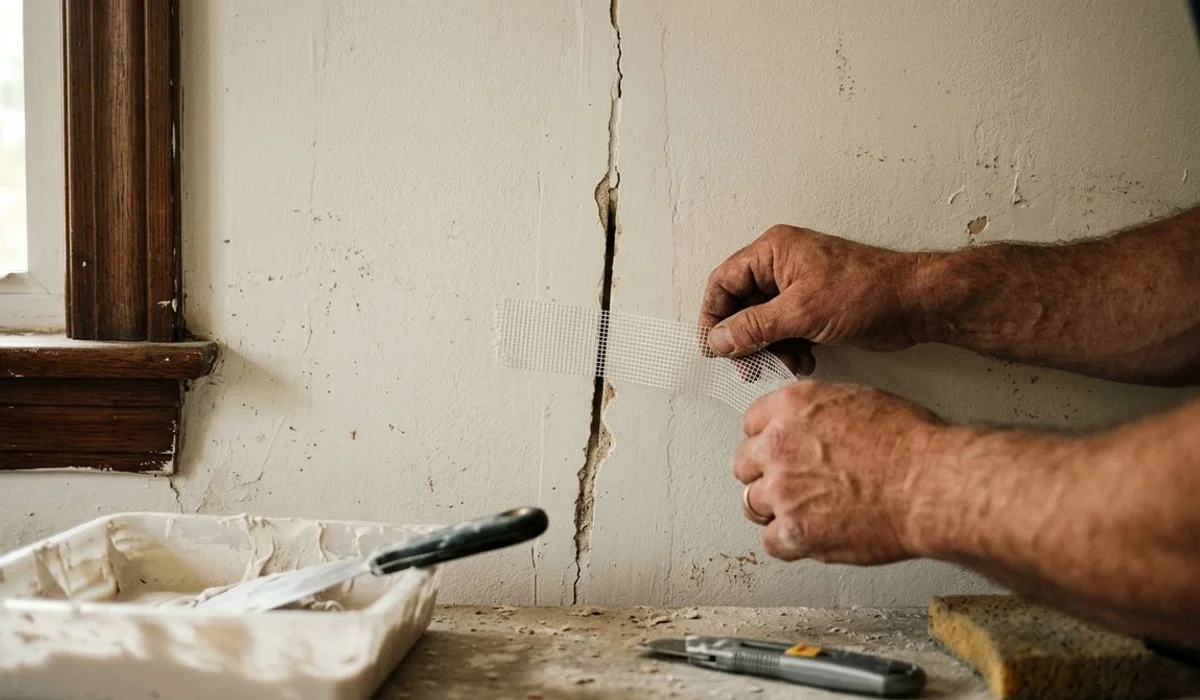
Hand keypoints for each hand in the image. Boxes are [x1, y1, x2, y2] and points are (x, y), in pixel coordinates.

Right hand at [700, 225, 920, 373]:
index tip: (713, 347)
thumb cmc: (866, 291)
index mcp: (773, 251)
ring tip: (784, 363)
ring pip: (763, 322)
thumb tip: (720, 339)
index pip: (723, 281)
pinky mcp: (813, 306)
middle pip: (741, 304)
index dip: (713, 316)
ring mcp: (797, 286)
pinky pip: (785, 329)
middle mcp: (781, 265)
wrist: (913, 303)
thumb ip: (754, 326)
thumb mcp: (801, 312)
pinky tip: (803, 360)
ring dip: (769, 347)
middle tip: (747, 364)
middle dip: (744, 338)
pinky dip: (788, 348)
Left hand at [734, 380, 944, 564]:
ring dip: (774, 510)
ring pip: (752, 505)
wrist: (930, 484)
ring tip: (804, 512)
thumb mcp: (860, 402)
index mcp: (793, 406)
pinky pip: (771, 542)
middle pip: (743, 465)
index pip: (751, 423)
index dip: (766, 440)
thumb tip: (814, 427)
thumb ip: (820, 415)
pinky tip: (809, 536)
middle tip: (788, 484)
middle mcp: (778, 445)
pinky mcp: (794, 531)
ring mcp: (782, 490)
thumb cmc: (912, 444)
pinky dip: (789, 543)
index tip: (775, 451)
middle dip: (764, 474)